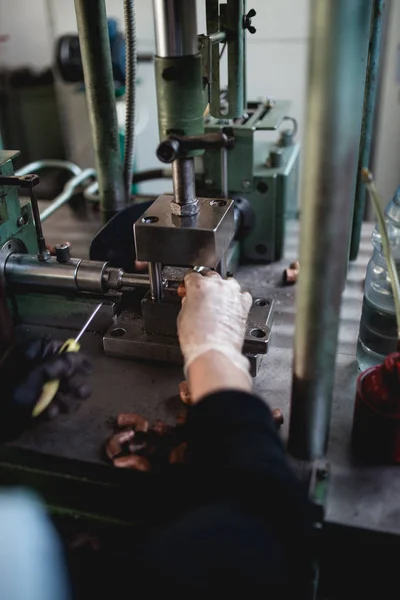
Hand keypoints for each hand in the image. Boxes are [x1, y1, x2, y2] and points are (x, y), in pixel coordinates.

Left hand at [0, 338, 91, 439]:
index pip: (56, 347)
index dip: (73, 356)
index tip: (87, 369)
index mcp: (30, 354)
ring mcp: (32, 387)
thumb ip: (59, 364)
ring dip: (66, 399)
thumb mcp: (37, 375)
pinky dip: (52, 409)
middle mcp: (33, 367)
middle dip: (73, 383)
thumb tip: (77, 355)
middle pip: (61, 370)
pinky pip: (49, 403)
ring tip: (70, 408)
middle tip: (83, 393)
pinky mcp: (32, 404)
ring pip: (58, 389)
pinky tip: (50, 414)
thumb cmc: (12, 393)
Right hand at [177, 271, 251, 401]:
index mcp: (198, 285)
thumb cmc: (197, 338)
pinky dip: (236, 299)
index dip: (188, 284)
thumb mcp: (182, 316)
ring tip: (217, 303)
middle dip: (206, 284)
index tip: (187, 290)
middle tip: (201, 297)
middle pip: (211, 276)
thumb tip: (190, 300)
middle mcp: (217, 285)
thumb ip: (188, 302)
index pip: (192, 275)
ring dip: (222, 290)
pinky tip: (230, 309)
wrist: (214, 351)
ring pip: (228, 283)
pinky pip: (241, 295)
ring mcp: (232, 293)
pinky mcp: (244, 304)